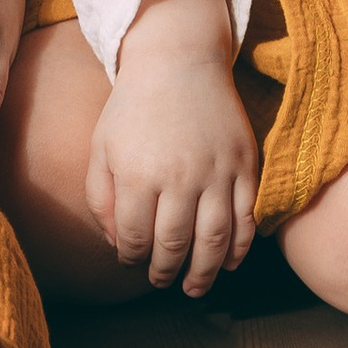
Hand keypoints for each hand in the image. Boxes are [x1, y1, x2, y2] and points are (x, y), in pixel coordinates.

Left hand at [85, 0, 257, 296]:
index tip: (133, 260)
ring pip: (214, 240)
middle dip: (165, 271)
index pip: (135, 239)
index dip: (132, 258)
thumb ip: (101, 199)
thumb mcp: (102, 148)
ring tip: (195, 287)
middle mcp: (178, 177)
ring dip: (204, 273)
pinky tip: (228, 262)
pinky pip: (246, 218)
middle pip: (174, 245)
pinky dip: (240, 247)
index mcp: (138, 175)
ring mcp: (216, 171)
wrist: (178, 60)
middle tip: (162, 280)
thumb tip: (119, 245)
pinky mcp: (244, 163)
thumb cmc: (133, 107)